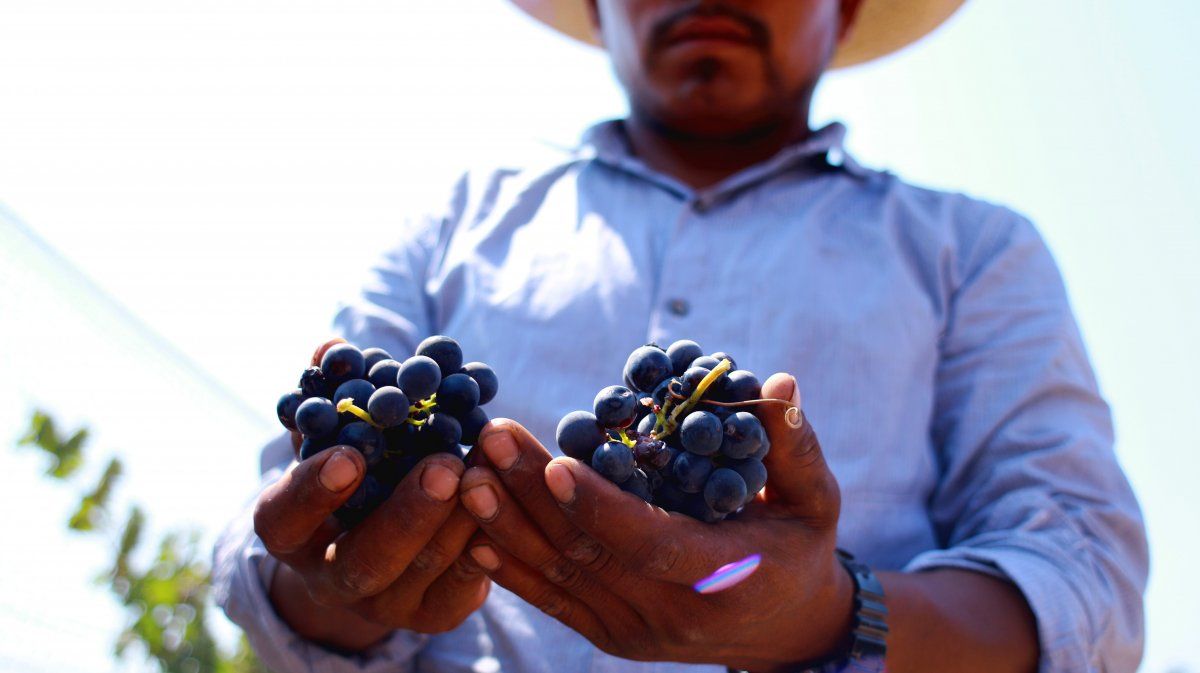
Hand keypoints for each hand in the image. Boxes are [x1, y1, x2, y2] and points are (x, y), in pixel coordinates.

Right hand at [253, 339, 489, 649]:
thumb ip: (336, 394)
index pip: (286, 516)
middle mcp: (332, 576)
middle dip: (407, 513)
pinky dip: (489, 537)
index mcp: (292, 531)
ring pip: (425, 569)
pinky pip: (467, 580)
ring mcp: (386, 604)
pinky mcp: (437, 613)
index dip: (314, 489)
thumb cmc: (360, 470)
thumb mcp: (341, 433)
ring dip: (461, 515)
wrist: (388, 542)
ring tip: (490, 467)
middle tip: (445, 466)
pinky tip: (506, 496)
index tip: (350, 455)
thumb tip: (331, 346)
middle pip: (364, 559)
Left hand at [458, 374, 853, 670]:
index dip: (603, 507)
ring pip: (560, 577)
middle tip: (492, 437)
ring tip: (467, 472)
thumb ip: (793, 446)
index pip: (652, 545)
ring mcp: (635, 631)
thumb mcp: (814, 499)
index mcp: (723, 577)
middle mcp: (672, 614)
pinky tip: (473, 529)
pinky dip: (510, 568)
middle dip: (533, 494)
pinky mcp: (611, 636)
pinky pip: (553, 602)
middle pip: (589, 554)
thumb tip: (778, 382)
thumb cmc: (799, 548)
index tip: (558, 463)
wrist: (784, 629)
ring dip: (508, 524)